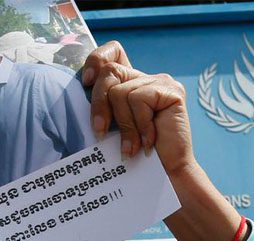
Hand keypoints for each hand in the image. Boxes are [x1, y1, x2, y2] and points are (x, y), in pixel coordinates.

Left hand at [82, 42, 193, 174]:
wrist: (165, 176)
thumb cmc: (135, 156)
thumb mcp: (111, 127)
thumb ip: (102, 106)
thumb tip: (81, 91)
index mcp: (130, 83)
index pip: (113, 51)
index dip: (96, 60)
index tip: (86, 82)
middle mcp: (145, 78)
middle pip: (109, 71)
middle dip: (99, 104)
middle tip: (101, 133)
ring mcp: (161, 82)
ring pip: (121, 91)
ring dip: (123, 125)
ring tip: (131, 146)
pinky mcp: (172, 91)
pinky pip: (139, 99)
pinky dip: (139, 125)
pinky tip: (147, 142)